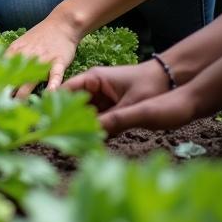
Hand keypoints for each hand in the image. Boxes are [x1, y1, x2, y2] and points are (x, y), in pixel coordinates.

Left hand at [5, 18, 79, 95]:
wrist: (61, 24)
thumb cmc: (39, 36)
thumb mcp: (20, 44)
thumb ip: (9, 57)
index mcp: (14, 52)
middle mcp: (26, 56)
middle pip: (12, 77)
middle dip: (4, 93)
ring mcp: (42, 60)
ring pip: (30, 80)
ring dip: (23, 95)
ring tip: (16, 109)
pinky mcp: (58, 62)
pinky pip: (55, 75)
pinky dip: (52, 85)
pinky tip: (49, 95)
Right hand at [62, 58, 176, 133]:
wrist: (174, 80)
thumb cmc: (152, 85)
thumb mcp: (133, 104)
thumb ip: (113, 120)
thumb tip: (92, 135)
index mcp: (94, 78)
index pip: (66, 90)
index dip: (56, 105)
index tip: (47, 121)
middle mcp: (94, 87)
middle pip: (75, 104)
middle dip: (71, 120)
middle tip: (63, 139)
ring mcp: (103, 97)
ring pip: (87, 114)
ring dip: (85, 127)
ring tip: (77, 143)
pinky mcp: (112, 107)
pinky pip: (100, 119)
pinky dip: (99, 129)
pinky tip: (95, 142)